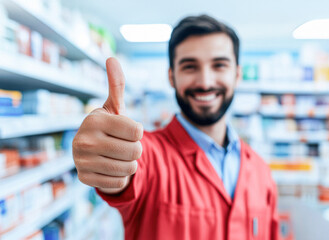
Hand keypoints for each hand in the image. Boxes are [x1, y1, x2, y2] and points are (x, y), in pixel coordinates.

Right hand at [72, 58, 142, 193]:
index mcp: (94, 120)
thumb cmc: (109, 128)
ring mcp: (82, 161)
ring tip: (117, 156)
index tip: (127, 131)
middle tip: (123, 145)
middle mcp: (84, 140)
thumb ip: (116, 84)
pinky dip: (119, 177)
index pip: (137, 131)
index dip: (138, 132)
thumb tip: (111, 58)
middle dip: (135, 149)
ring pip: (129, 168)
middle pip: (135, 151)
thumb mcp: (114, 107)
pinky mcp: (85, 178)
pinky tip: (109, 168)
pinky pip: (118, 182)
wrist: (93, 153)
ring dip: (129, 163)